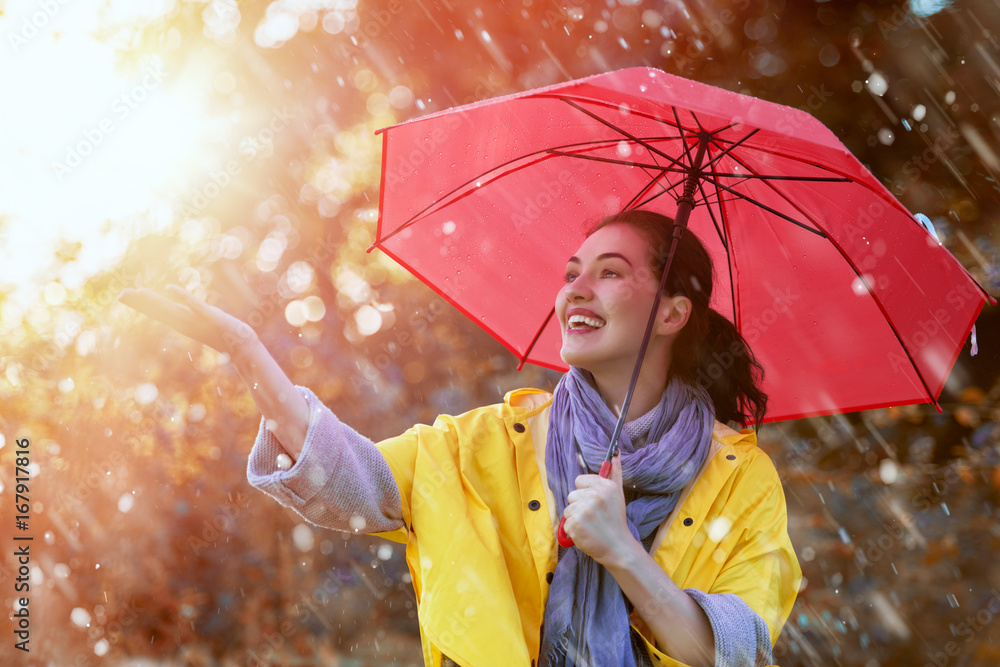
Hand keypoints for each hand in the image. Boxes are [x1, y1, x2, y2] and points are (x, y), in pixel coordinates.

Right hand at [117, 285, 257, 358]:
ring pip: (172, 309)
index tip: (122, 296)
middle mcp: (186, 322)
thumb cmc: (222, 332)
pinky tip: (169, 288)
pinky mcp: (210, 316)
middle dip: (141, 302)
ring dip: (155, 301)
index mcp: (182, 322)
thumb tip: (180, 307)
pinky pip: (194, 305)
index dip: (141, 304)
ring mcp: (197, 320)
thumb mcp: (202, 321)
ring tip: (138, 291)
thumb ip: (190, 314)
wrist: (242, 345)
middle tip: (121, 294)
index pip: (157, 311)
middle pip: (159, 310)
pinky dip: (182, 297)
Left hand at [560, 455, 632, 564]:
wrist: (618, 547)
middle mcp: (595, 496)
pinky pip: (566, 523)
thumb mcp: (618, 494)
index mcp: (605, 486)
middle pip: (572, 495)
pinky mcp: (575, 524)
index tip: (594, 502)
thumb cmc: (616, 520)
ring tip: (590, 525)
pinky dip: (573, 530)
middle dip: (579, 506)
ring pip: (568, 509)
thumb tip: (616, 453)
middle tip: (593, 516)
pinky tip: (586, 533)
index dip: (585, 492)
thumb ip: (615, 472)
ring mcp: (584, 510)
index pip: (579, 480)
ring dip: (576, 518)